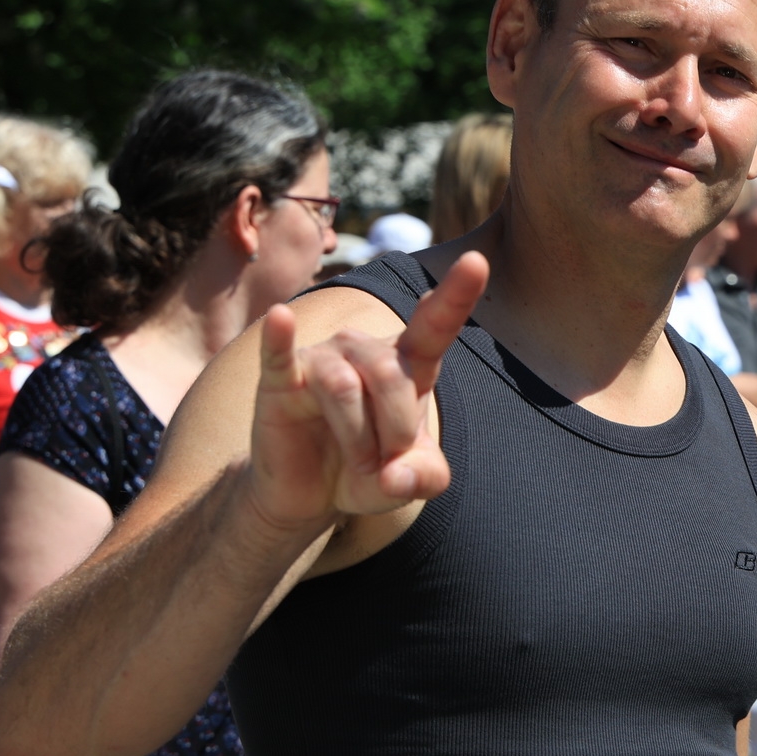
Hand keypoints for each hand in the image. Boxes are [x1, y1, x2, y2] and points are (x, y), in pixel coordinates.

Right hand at [247, 251, 485, 535]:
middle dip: (394, 433)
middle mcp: (365, 349)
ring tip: (357, 465)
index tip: (476, 261)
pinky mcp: (281, 379)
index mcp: (408, 363)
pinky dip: (280, 338)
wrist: (311, 493)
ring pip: (345, 388)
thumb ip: (423, 478)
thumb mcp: (407, 481)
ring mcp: (322, 358)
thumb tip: (395, 477)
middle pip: (390, 375)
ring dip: (357, 440)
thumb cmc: (368, 471)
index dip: (455, 295)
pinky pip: (280, 354)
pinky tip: (279, 318)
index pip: (435, 325)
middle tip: (386, 470)